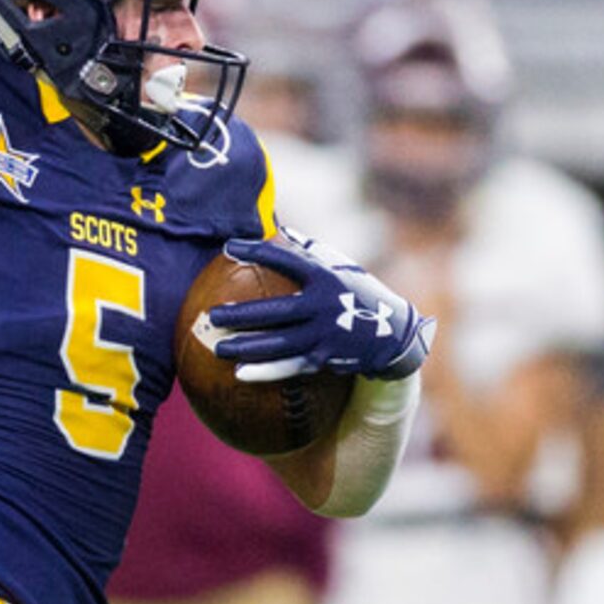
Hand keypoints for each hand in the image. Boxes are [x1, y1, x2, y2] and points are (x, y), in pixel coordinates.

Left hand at [205, 234, 434, 383]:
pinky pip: (290, 366)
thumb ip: (312, 251)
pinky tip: (240, 373)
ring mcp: (324, 335)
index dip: (256, 252)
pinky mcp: (325, 358)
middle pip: (275, 311)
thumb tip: (282, 230)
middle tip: (212, 315)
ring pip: (278, 343)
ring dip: (246, 346)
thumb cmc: (358, 293)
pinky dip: (266, 370)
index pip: (285, 260)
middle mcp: (324, 305)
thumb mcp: (342, 267)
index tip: (228, 248)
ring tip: (218, 346)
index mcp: (325, 276)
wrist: (391, 333)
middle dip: (241, 314)